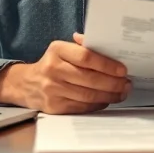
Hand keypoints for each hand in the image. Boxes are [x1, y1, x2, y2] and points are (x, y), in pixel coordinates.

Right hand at [0, 33, 130, 113]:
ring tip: (121, 92)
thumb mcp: (62, 49)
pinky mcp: (54, 106)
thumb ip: (83, 46)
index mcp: (57, 50)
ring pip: (88, 95)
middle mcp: (53, 69)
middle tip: (127, 83)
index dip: (107, 65)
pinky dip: (98, 104)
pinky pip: (82, 107)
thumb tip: (107, 44)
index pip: (86, 57)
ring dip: (109, 95)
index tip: (122, 70)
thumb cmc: (52, 64)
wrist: (26, 84)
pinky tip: (107, 99)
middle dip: (113, 83)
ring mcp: (52, 89)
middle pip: (90, 78)